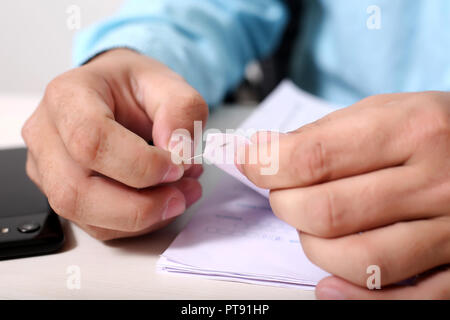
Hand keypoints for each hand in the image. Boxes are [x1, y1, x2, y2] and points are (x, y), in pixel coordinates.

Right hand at [22, 49, 207, 239]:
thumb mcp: (168, 83)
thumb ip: (182, 109)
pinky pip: (96, 225)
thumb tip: (179, 150)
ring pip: (84, 215)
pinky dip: (136, 223)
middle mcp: (46, 134)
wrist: (116, 96)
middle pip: (76, 191)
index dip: (139, 164)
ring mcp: (48, 169)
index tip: (177, 165)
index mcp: (67, 96)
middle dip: (140, 205)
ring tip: (180, 197)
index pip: (90, 140)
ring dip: (142, 218)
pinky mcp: (62, 193)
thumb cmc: (133, 88)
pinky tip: (162, 202)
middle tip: (182, 194)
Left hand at [239, 92, 449, 298]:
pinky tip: (328, 285)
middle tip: (284, 193)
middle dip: (285, 204)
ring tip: (312, 227)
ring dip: (313, 245)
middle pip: (327, 211)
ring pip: (356, 258)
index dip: (266, 164)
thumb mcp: (384, 111)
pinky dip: (354, 298)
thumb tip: (261, 155)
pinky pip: (403, 299)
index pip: (314, 157)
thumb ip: (323, 134)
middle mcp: (436, 182)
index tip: (249, 163)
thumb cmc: (430, 130)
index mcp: (413, 130)